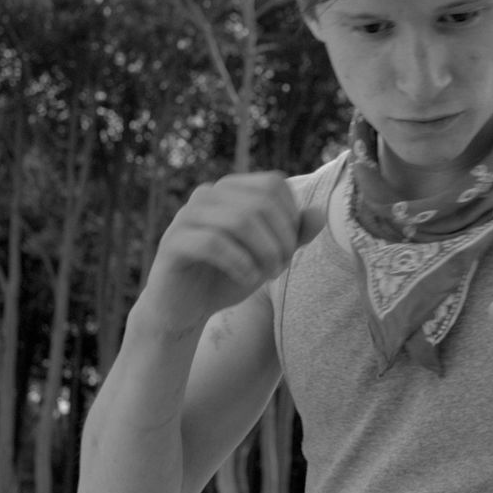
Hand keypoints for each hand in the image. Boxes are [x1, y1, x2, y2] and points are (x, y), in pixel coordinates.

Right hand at [144, 172, 325, 332]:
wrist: (184, 308)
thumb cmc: (228, 275)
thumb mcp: (269, 255)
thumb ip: (294, 234)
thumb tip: (319, 214)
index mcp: (230, 189)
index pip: (273, 183)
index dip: (291, 216)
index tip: (289, 248)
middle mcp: (206, 194)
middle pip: (260, 202)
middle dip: (281, 239)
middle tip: (280, 267)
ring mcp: (186, 216)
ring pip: (239, 220)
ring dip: (264, 253)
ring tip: (267, 275)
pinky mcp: (173, 242)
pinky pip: (213, 243)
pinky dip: (240, 264)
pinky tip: (246, 279)